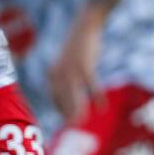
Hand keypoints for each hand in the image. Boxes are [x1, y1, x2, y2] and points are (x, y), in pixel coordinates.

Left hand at [48, 9, 104, 123]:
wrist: (84, 26)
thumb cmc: (77, 47)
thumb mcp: (66, 63)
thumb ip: (64, 77)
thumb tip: (68, 94)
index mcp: (52, 73)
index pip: (54, 97)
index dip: (60, 110)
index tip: (67, 121)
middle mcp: (58, 73)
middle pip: (61, 99)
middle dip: (65, 114)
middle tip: (71, 129)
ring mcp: (71, 70)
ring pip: (73, 95)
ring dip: (76, 111)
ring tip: (79, 124)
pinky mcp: (84, 66)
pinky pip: (91, 85)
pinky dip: (96, 97)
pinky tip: (101, 108)